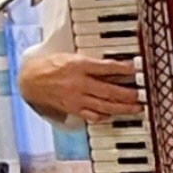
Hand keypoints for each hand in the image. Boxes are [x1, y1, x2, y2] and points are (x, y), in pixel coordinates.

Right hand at [18, 51, 141, 123]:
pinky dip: (105, 116)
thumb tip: (114, 67)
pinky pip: (92, 115)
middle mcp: (79, 83)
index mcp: (79, 66)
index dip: (124, 68)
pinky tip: (114, 115)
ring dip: (123, 108)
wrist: (30, 80)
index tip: (136, 69)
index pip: (106, 67)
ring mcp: (76, 98)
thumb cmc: (51, 66)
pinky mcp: (73, 109)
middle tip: (142, 94)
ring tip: (136, 108)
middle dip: (129, 94)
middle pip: (109, 90)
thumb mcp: (72, 57)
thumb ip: (92, 63)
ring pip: (104, 106)